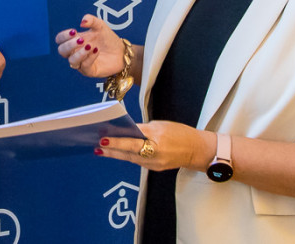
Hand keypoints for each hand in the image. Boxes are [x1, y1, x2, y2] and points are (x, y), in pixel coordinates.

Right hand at [54, 14, 125, 77]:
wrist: (121, 52)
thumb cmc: (108, 39)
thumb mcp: (100, 26)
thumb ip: (91, 20)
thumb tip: (82, 22)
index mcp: (75, 41)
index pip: (60, 40)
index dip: (63, 36)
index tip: (74, 32)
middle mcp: (76, 52)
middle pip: (62, 51)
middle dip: (69, 45)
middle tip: (81, 39)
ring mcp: (81, 63)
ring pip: (72, 61)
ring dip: (79, 53)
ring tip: (90, 46)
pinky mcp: (90, 71)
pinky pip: (84, 67)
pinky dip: (89, 58)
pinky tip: (96, 50)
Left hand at [94, 120, 213, 172]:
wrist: (197, 150)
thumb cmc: (180, 133)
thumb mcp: (161, 125)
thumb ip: (144, 128)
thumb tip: (126, 130)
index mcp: (157, 138)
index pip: (133, 139)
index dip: (117, 140)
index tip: (103, 138)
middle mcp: (155, 153)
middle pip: (128, 151)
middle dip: (111, 149)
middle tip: (97, 146)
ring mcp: (155, 163)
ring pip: (131, 158)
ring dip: (116, 153)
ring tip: (101, 150)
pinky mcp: (155, 168)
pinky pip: (138, 161)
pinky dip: (127, 156)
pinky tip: (117, 152)